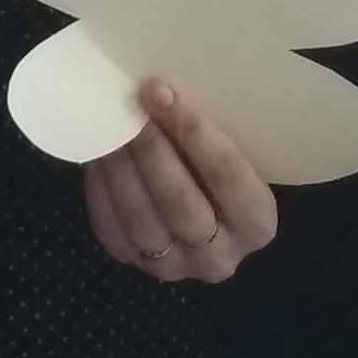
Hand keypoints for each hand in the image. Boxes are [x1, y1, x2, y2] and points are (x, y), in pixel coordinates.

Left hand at [83, 78, 280, 284]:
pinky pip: (113, 228)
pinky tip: (100, 152)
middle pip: (182, 202)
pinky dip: (103, 188)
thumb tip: (164, 89)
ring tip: (110, 125)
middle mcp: (221, 256)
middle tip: (131, 107)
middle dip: (152, 150)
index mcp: (257, 223)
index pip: (228, 175)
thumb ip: (212, 132)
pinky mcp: (136, 264)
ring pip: (142, 220)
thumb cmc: (222, 167)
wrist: (205, 209)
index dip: (194, 131)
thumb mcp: (235, 151)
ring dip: (122, 167)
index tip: (163, 92)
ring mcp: (176, 267)